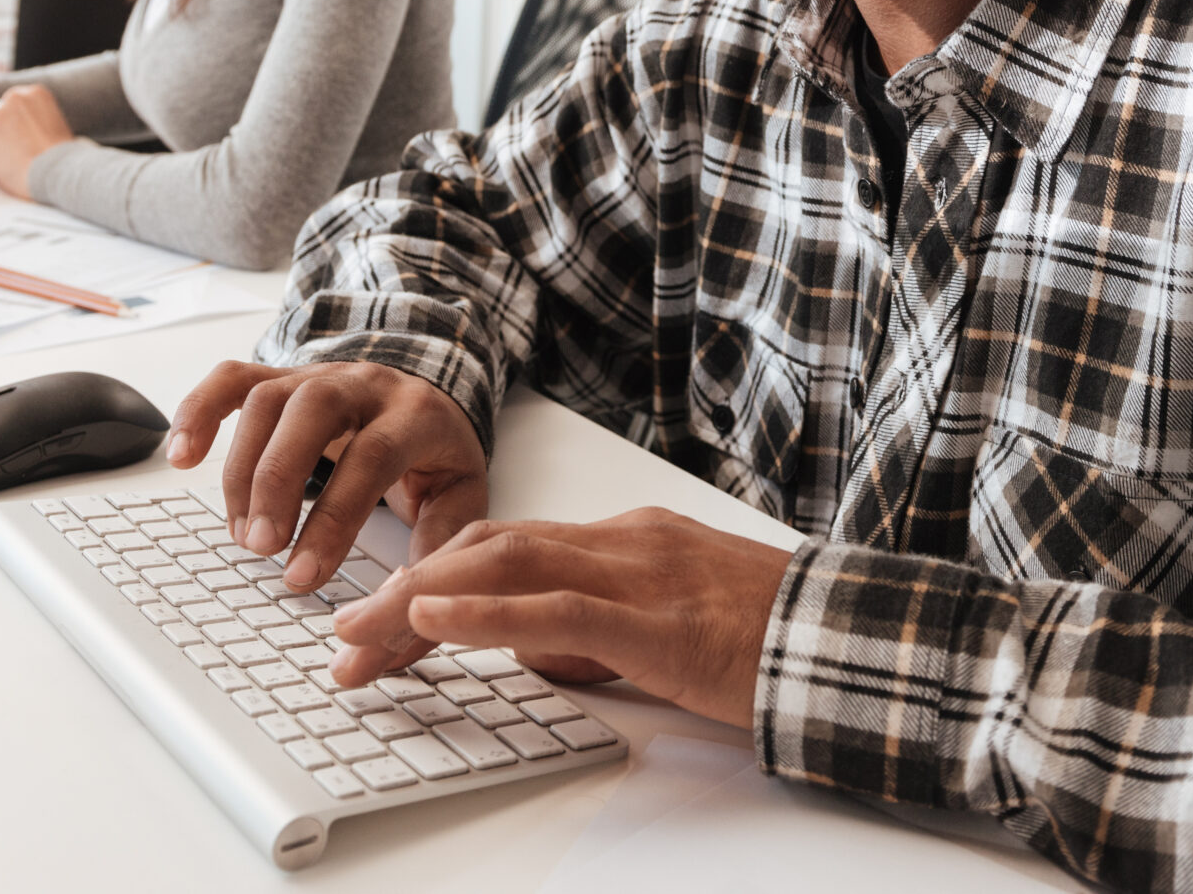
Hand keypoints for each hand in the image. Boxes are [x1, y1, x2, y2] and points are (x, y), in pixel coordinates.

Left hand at [0, 84, 73, 196]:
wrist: (58, 173)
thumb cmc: (62, 159)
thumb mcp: (56, 126)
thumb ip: (35, 120)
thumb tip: (17, 131)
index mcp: (35, 93)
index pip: (17, 107)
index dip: (21, 127)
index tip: (29, 142)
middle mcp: (13, 98)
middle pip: (1, 117)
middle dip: (6, 134)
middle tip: (20, 154)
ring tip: (17, 164)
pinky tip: (5, 169)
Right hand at [167, 360, 489, 637]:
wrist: (432, 393)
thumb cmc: (437, 457)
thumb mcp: (459, 504)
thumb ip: (431, 562)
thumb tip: (387, 630)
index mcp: (417, 415)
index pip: (372, 456)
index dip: (333, 518)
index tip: (301, 577)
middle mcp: (364, 385)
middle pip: (312, 411)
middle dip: (276, 482)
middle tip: (260, 549)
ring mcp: (318, 376)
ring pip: (267, 398)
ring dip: (242, 469)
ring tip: (241, 534)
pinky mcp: (282, 378)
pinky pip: (231, 379)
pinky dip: (198, 411)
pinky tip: (181, 456)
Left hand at [329, 509, 794, 722]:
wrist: (852, 643)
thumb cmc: (771, 642)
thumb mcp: (666, 629)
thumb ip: (597, 629)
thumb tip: (529, 650)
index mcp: (626, 541)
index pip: (506, 549)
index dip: (431, 578)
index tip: (376, 621)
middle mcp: (623, 542)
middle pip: (488, 551)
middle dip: (405, 591)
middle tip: (341, 637)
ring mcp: (641, 573)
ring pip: (506, 569)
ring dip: (420, 604)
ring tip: (359, 636)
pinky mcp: (658, 622)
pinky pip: (556, 610)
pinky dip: (484, 613)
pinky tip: (431, 620)